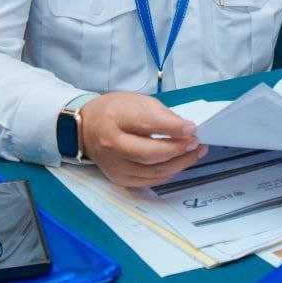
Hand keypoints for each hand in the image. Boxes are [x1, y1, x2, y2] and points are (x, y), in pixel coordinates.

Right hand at [79, 92, 206, 187]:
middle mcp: (112, 145)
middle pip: (150, 153)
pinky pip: (150, 180)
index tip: (192, 128)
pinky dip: (168, 172)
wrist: (85, 129)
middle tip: (196, 142)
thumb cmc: (114, 111)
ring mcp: (114, 165)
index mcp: (115, 118)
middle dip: (178, 149)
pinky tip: (180, 163)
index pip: (147, 125)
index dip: (172, 128)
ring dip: (179, 163)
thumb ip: (160, 114)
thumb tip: (185, 128)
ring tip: (195, 153)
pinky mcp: (119, 179)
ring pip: (153, 171)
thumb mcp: (136, 101)